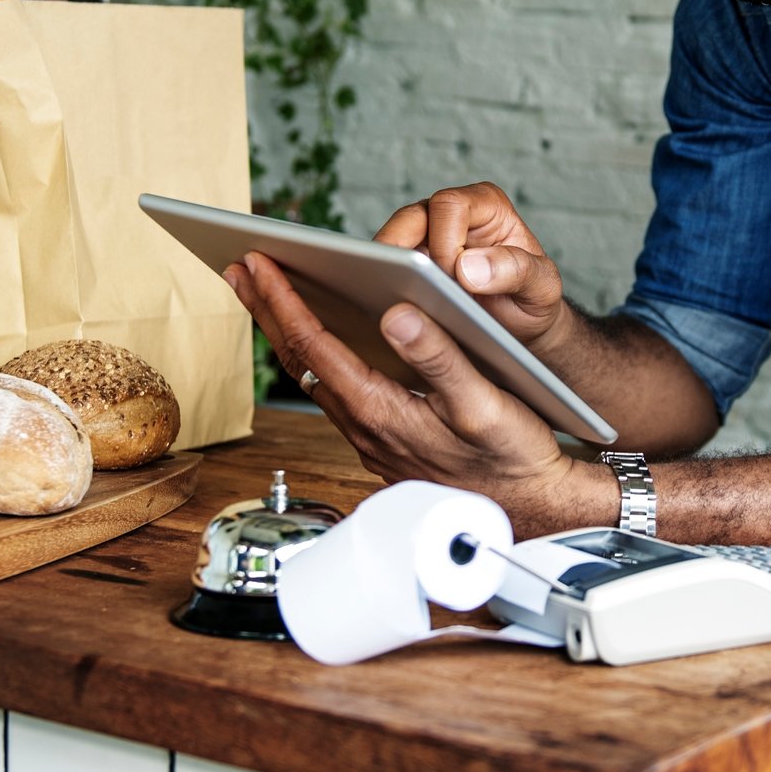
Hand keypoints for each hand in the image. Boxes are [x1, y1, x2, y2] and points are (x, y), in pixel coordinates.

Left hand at [222, 252, 610, 535]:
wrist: (530, 509)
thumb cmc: (513, 457)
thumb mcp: (483, 402)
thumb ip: (438, 357)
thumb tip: (395, 315)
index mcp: (380, 411)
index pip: (314, 346)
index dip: (282, 300)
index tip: (259, 263)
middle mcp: (365, 428)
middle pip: (299, 360)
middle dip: (266, 310)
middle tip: (239, 267)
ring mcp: (371, 438)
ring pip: (313, 376)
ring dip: (286, 332)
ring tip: (268, 295)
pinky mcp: (384, 441)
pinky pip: (335, 390)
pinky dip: (316, 354)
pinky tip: (322, 339)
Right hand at [375, 182, 567, 347]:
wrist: (520, 327)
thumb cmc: (532, 299)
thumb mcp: (542, 288)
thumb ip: (517, 272)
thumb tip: (468, 268)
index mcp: (487, 206)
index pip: (450, 206)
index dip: (445, 241)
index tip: (454, 278)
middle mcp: (452, 215)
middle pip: (410, 217)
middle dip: (403, 252)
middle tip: (404, 288)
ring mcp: (426, 240)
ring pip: (391, 241)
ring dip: (388, 270)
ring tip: (386, 299)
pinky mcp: (409, 266)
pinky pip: (386, 268)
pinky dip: (383, 284)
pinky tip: (384, 308)